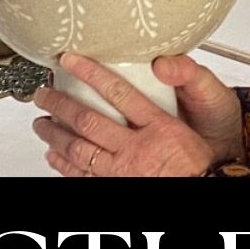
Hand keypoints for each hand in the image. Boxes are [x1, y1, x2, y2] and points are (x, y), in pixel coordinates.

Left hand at [32, 52, 242, 177]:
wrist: (207, 188)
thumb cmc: (202, 161)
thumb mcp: (203, 119)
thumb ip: (183, 85)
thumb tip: (162, 63)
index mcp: (160, 127)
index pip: (119, 92)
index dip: (90, 73)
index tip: (70, 60)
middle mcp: (137, 149)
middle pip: (89, 122)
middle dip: (60, 105)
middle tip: (43, 94)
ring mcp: (123, 171)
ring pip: (79, 150)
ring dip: (55, 135)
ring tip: (41, 123)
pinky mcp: (116, 187)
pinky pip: (83, 176)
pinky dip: (64, 165)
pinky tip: (54, 156)